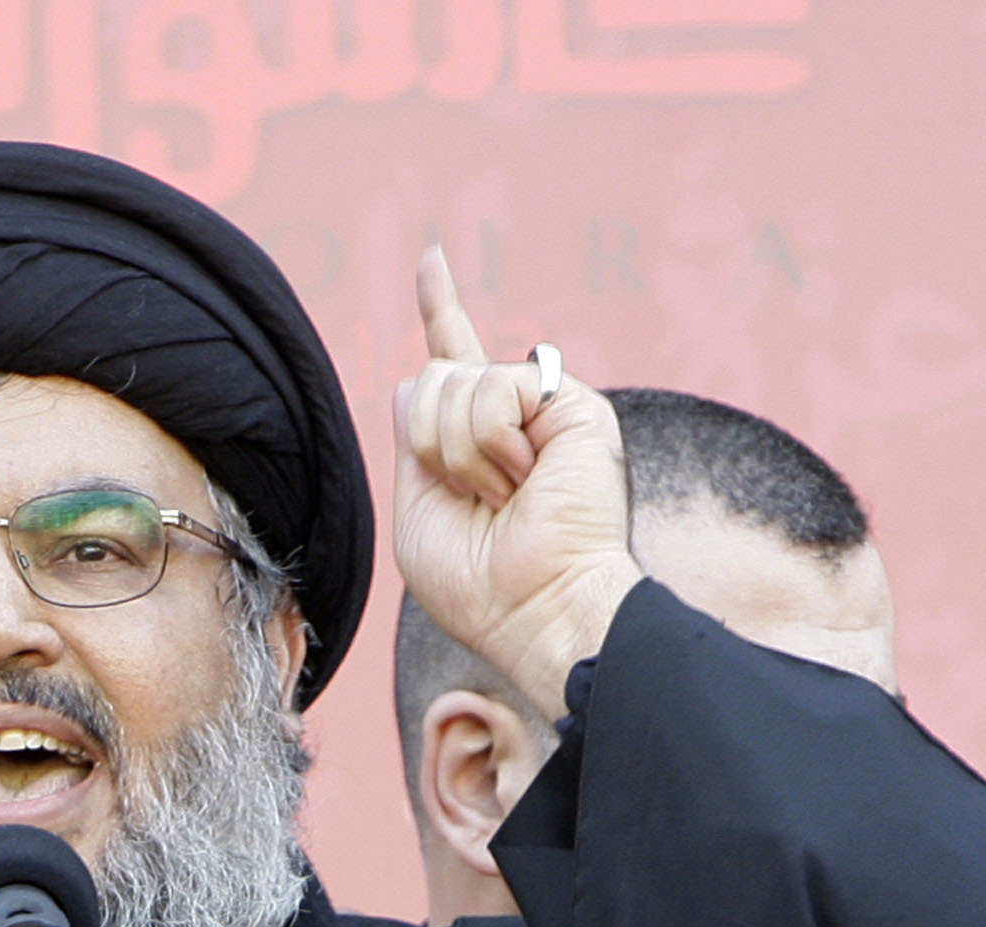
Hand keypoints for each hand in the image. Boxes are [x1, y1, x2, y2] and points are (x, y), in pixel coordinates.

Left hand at [392, 243, 644, 720]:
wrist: (536, 609)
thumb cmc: (478, 584)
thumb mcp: (419, 512)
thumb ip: (413, 443)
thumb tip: (417, 373)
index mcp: (478, 440)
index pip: (454, 361)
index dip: (440, 308)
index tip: (430, 259)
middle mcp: (515, 417)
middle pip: (429, 379)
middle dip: (430, 446)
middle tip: (477, 499)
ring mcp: (545, 407)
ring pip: (451, 382)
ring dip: (461, 455)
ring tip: (506, 496)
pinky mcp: (573, 403)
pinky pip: (492, 389)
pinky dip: (491, 443)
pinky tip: (526, 478)